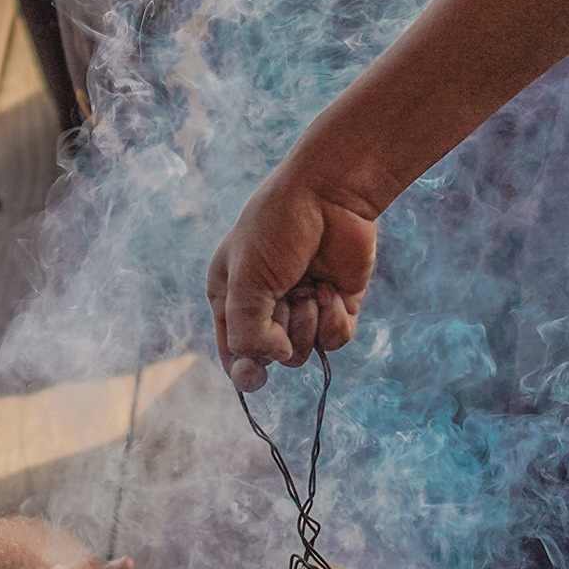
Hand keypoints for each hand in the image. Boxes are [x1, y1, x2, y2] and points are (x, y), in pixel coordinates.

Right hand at [209, 158, 382, 387]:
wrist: (330, 192)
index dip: (244, 370)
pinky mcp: (337, 304)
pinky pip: (336, 340)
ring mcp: (303, 306)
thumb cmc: (277, 227)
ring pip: (305, 352)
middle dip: (280, 331)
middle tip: (287, 295)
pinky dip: (334, 321)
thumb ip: (247, 331)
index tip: (254, 376)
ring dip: (308, 322)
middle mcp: (266, 306)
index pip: (233, 351)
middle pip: (271, 356)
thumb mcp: (246, 281)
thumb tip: (271, 361)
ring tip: (310, 285)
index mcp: (231, 297)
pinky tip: (331, 291)